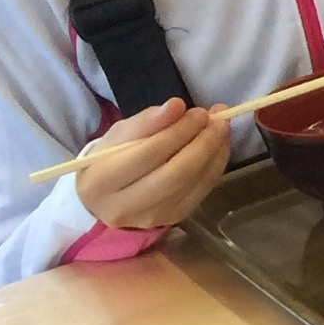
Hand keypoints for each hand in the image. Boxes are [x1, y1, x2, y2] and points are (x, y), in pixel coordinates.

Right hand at [73, 97, 230, 231]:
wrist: (106, 198)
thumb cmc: (110, 160)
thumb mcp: (118, 135)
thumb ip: (147, 121)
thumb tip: (176, 106)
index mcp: (101, 181)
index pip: (148, 154)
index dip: (178, 131)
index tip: (199, 112)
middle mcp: (125, 206)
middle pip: (175, 174)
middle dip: (203, 143)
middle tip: (218, 120)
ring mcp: (151, 217)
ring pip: (193, 184)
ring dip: (215, 153)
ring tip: (222, 129)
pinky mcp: (173, 218)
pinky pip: (202, 192)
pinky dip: (216, 166)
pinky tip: (219, 147)